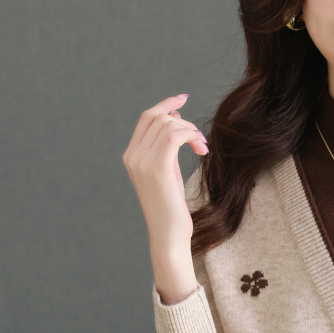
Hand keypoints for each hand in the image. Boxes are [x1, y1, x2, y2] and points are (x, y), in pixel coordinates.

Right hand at [122, 93, 208, 253]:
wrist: (168, 234)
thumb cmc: (171, 206)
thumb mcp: (166, 171)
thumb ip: (166, 146)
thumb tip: (176, 118)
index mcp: (131, 155)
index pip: (146, 117)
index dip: (165, 104)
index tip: (183, 98)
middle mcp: (132, 156)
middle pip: (158, 117)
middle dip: (184, 122)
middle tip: (201, 141)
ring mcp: (141, 161)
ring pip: (169, 124)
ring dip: (191, 131)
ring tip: (202, 148)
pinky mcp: (156, 167)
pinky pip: (175, 135)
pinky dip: (192, 136)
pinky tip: (201, 150)